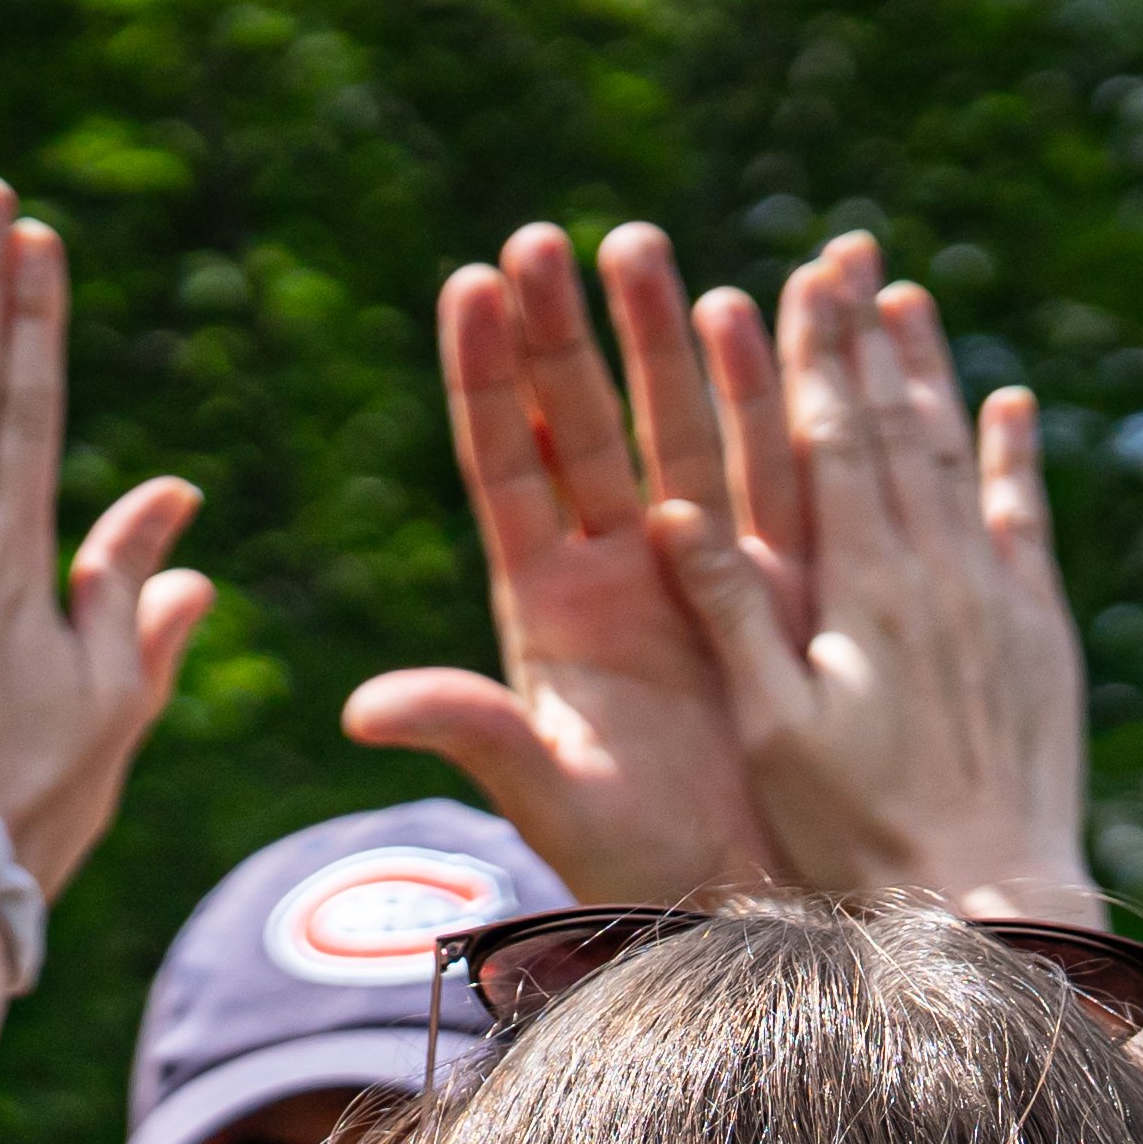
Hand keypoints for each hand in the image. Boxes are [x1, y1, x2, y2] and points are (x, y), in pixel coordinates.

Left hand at [341, 224, 778, 898]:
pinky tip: (761, 312)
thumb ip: (470, 732)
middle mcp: (619, 569)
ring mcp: (700, 567)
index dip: (486, 377)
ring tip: (642, 242)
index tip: (468, 282)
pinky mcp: (781, 583)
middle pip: (584, 422)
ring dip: (662, 337)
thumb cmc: (632, 866)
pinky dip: (767, 394)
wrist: (741, 908)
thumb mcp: (547, 798)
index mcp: (545, 607)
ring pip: (675, 426)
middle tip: (545, 235)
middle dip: (565, 329)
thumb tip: (361, 709)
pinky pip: (771, 468)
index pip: (505, 464)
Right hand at [652, 235, 1099, 920]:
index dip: (812, 353)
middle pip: (894, 426)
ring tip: (911, 298)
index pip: (830, 440)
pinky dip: (1015, 454)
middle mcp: (937, 570)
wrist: (994, 902)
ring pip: (960, 456)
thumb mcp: (774, 727)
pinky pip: (1026, 519)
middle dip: (864, 335)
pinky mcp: (1040, 632)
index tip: (796, 278)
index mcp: (861, 587)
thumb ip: (731, 611)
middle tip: (847, 252)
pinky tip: (1010, 403)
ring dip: (933, 373)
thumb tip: (669, 509)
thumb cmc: (857, 833)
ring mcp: (997, 596)